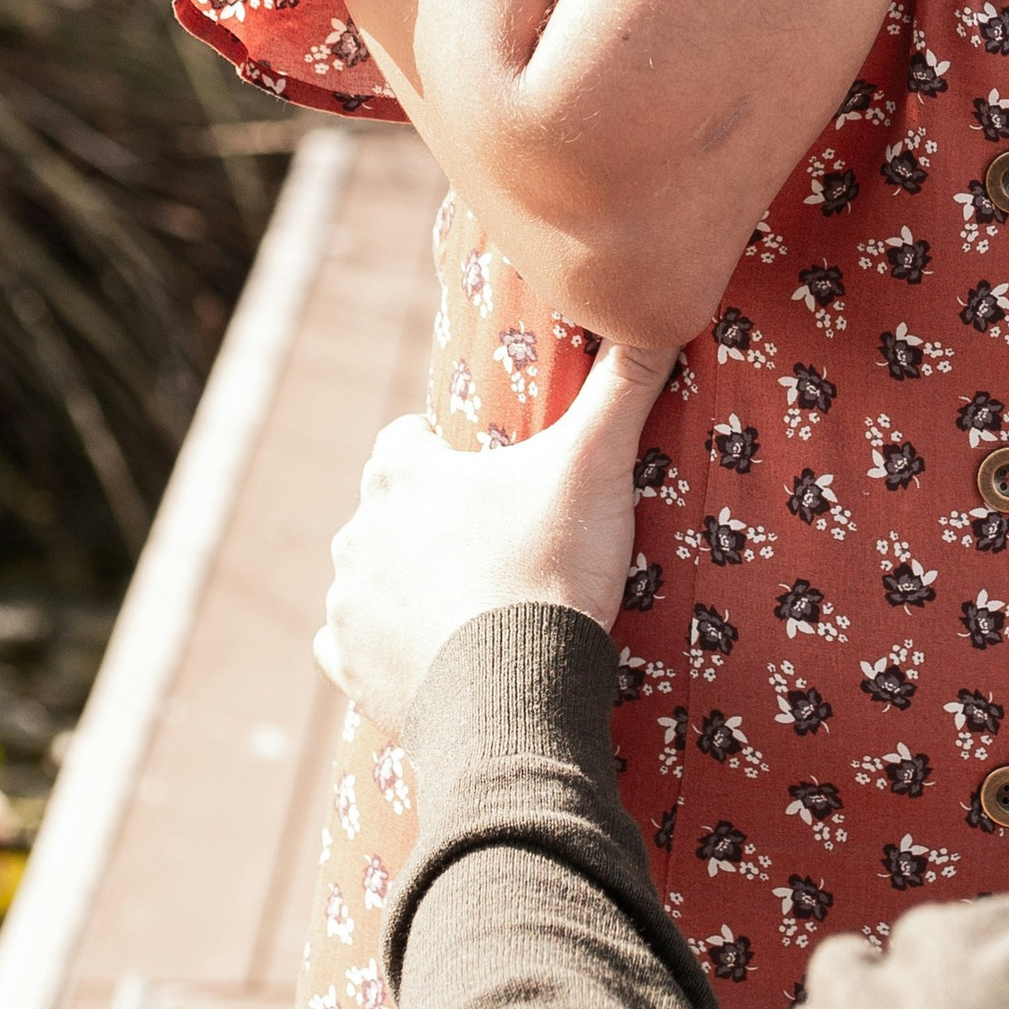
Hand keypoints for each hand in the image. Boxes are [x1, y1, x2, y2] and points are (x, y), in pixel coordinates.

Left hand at [314, 339, 679, 722]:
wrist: (516, 699)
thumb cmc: (549, 568)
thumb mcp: (595, 465)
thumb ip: (623, 385)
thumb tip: (661, 309)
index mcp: (402, 474)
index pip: (403, 439)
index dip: (442, 452)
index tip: (484, 474)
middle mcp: (358, 531)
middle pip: (386, 508)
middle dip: (425, 519)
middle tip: (490, 543)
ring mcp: (347, 603)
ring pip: (367, 575)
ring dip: (403, 582)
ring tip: (466, 603)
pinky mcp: (346, 667)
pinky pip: (348, 646)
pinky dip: (380, 646)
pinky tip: (427, 652)